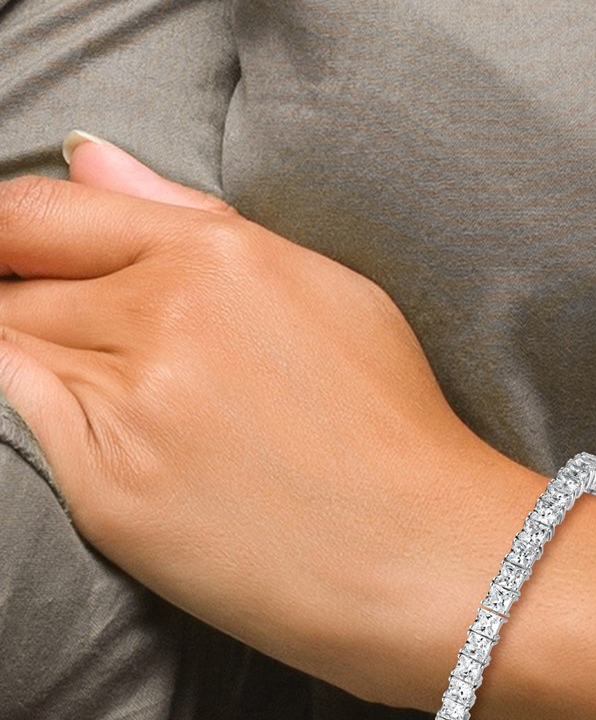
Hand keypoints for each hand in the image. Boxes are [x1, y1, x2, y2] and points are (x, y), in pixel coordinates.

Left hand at [0, 137, 538, 706]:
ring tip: (140, 410)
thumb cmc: (397, 429)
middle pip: (18, 283)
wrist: (429, 558)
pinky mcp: (109, 494)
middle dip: (31, 305)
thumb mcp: (329, 293)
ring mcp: (132, 407)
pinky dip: (45, 419)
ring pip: (12, 350)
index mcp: (222, 259)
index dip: (10, 235)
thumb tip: (91, 161)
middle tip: (106, 356)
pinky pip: (23, 426)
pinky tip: (123, 444)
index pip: (43, 213)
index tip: (18, 260)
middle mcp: (167, 318)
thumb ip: (196, 220)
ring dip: (44, 366)